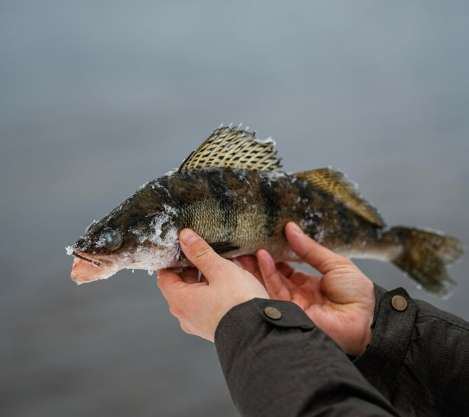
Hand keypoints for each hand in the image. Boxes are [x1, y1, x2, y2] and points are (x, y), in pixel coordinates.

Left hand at [157, 229, 268, 341]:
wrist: (260, 334)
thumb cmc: (239, 303)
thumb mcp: (220, 270)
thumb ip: (201, 253)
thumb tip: (185, 237)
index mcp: (180, 301)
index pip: (165, 276)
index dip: (172, 260)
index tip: (181, 247)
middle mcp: (185, 315)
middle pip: (181, 285)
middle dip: (191, 267)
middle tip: (203, 251)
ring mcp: (199, 324)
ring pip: (196, 295)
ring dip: (205, 279)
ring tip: (220, 264)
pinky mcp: (213, 327)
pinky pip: (207, 304)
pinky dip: (213, 291)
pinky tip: (228, 281)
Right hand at [237, 222, 374, 356]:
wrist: (367, 323)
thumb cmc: (358, 296)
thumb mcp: (335, 264)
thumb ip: (310, 250)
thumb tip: (291, 229)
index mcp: (311, 285)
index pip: (287, 269)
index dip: (276, 255)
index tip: (266, 240)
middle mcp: (299, 296)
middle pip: (275, 276)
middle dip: (261, 261)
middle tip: (248, 244)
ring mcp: (293, 305)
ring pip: (270, 283)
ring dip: (258, 265)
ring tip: (248, 248)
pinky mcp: (289, 312)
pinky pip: (274, 291)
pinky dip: (266, 273)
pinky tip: (261, 257)